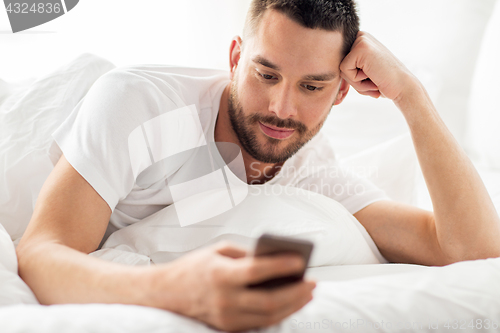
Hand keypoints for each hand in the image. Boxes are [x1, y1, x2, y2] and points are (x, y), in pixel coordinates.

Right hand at [149, 241, 315, 331]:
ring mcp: (226, 318)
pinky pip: (259, 323)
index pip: (256, 271)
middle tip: (313, 283)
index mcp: (220, 275)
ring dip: (292, 306)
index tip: (300, 261)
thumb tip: (275, 260)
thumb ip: (246, 255)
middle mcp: (224, 300)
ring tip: (307, 294)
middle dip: (296, 293)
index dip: (281, 266)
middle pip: (269, 301)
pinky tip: (290, 303)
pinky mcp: (228, 328)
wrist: (166, 293)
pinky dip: (278, 314)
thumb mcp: (218, 251)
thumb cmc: (194, 267)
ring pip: (268, 316)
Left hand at [339, 31, 416, 100]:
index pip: (341, 63)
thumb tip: (328, 65)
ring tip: (373, 79)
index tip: (370, 78)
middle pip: (339, 65)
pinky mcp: (360, 48)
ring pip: (341, 69)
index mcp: (360, 40)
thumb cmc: (382, 83)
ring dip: (355, 82)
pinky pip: (344, 70)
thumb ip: (347, 66)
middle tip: (373, 79)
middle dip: (353, 80)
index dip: (352, 77)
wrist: (403, 87)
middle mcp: (360, 36)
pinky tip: (373, 77)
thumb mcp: (362, 71)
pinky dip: (357, 81)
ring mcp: (361, 40)